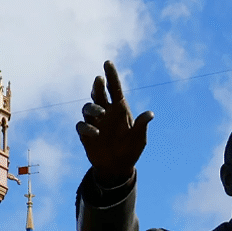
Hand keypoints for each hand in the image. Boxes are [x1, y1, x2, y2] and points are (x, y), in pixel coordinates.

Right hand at [76, 61, 153, 185]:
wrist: (117, 167)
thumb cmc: (130, 151)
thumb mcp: (139, 140)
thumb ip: (141, 126)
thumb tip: (150, 114)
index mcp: (119, 109)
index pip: (114, 88)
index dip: (111, 75)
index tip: (107, 63)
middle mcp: (105, 112)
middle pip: (99, 93)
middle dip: (98, 85)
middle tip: (100, 80)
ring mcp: (94, 122)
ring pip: (87, 106)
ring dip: (92, 106)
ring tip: (101, 112)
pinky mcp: (85, 133)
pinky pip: (81, 125)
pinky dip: (87, 127)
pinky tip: (96, 133)